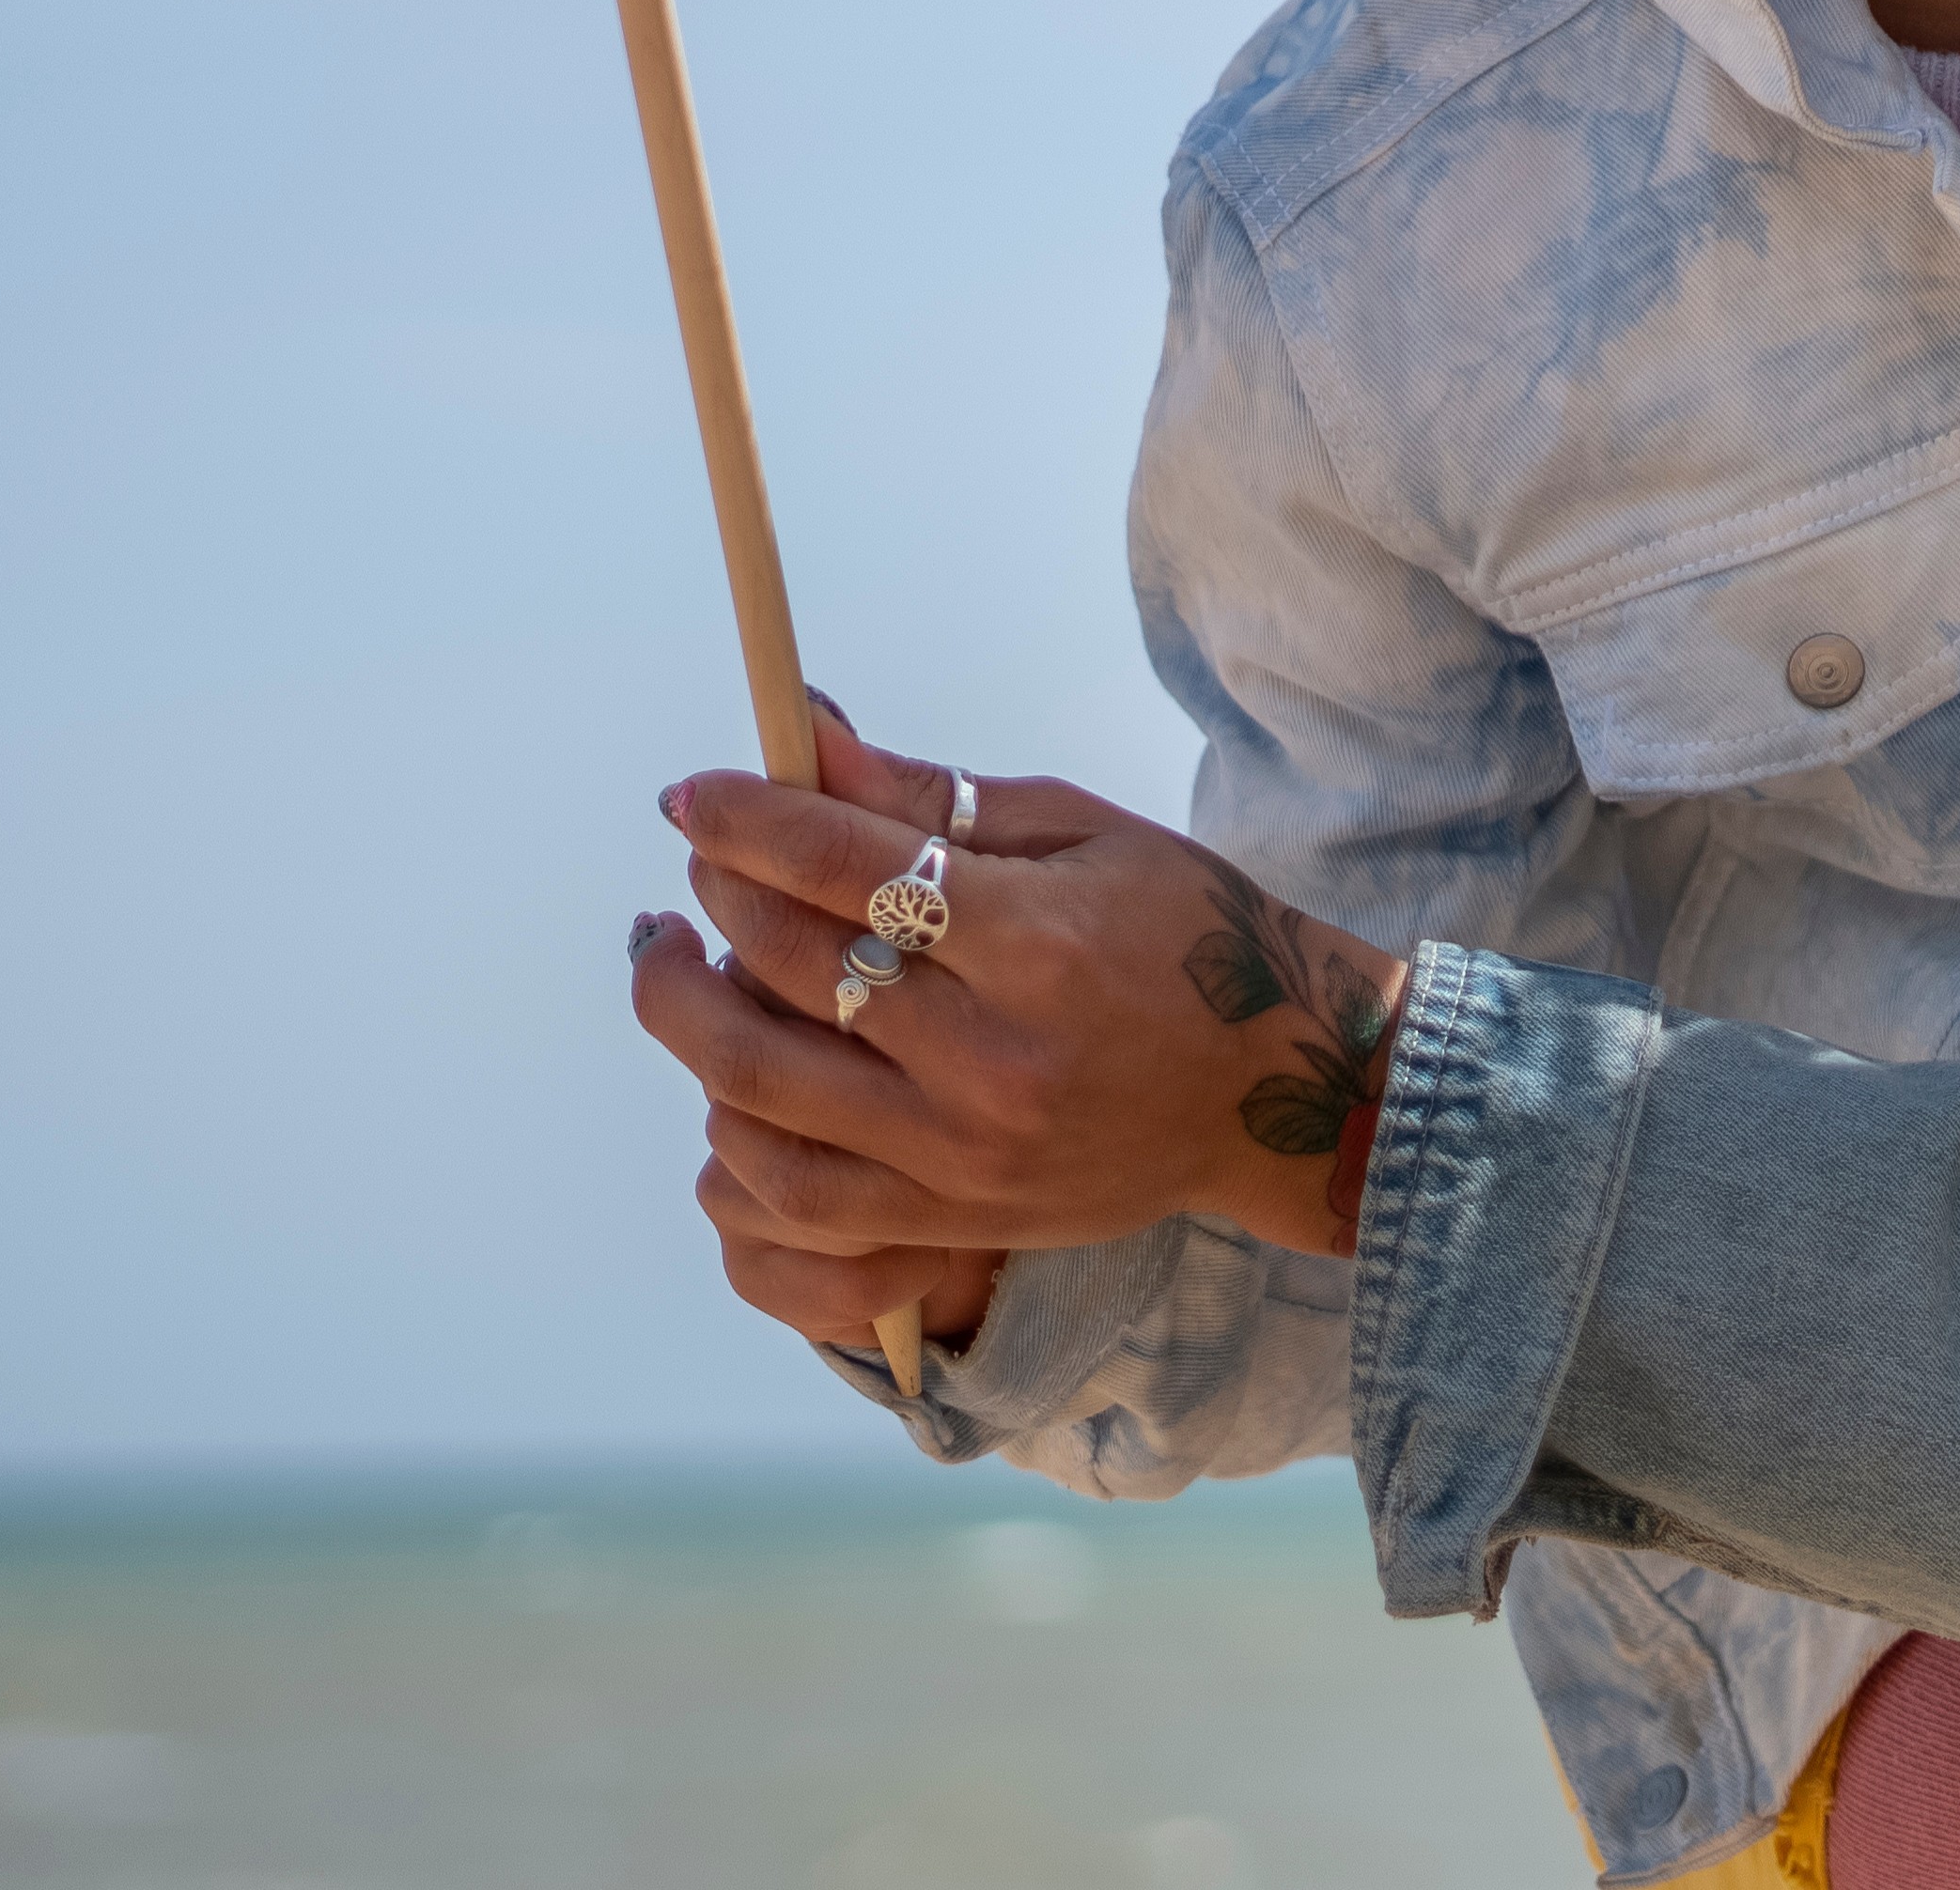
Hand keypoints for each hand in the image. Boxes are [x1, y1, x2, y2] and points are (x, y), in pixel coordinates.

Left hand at [621, 707, 1413, 1280]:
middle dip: (722, 896)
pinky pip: (791, 1191)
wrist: (1277, 1095)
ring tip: (682, 965)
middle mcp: (994, 1055)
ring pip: (759, 1085)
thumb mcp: (1084, 837)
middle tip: (707, 863)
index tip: (695, 795)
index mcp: (1038, 942)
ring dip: (691, 1013)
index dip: (748, 821)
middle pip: (790, 964)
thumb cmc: (1187, 941)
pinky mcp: (954, 1218)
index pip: (844, 865)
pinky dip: (731, 1128)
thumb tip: (805, 740)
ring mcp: (966, 1152)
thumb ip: (932, 797)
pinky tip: (728, 1076)